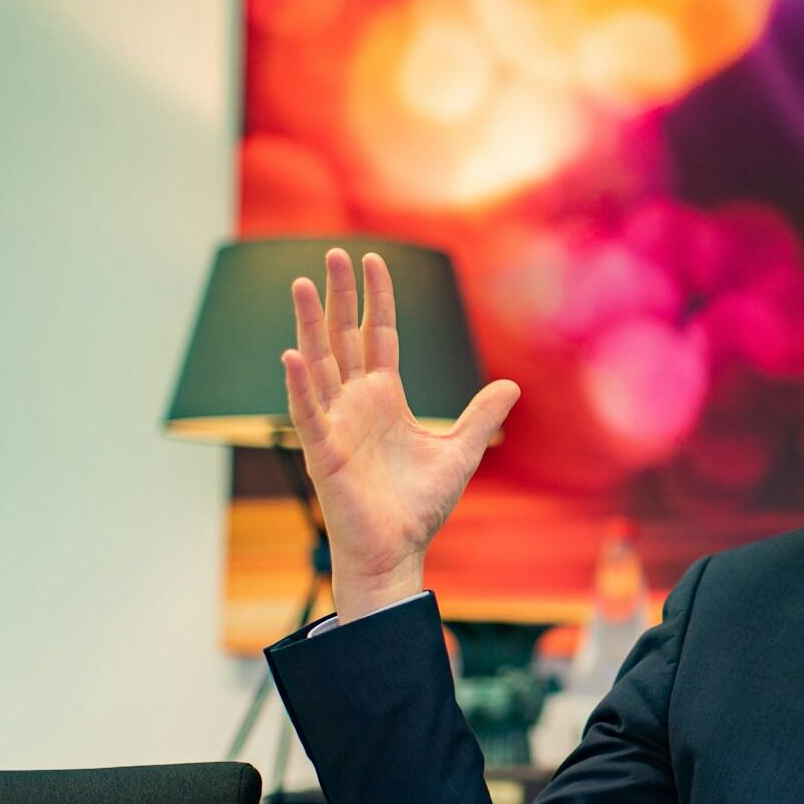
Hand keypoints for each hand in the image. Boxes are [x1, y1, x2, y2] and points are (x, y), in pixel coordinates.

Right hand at [282, 249, 520, 621]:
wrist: (398, 551)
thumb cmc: (419, 507)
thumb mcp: (460, 452)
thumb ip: (481, 415)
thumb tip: (512, 385)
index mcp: (385, 399)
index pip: (377, 336)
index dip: (376, 299)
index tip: (373, 260)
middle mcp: (356, 404)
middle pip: (343, 338)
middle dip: (338, 296)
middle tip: (332, 252)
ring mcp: (335, 425)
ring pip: (318, 364)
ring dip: (307, 325)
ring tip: (300, 284)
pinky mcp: (323, 452)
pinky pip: (306, 413)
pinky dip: (298, 385)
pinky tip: (292, 354)